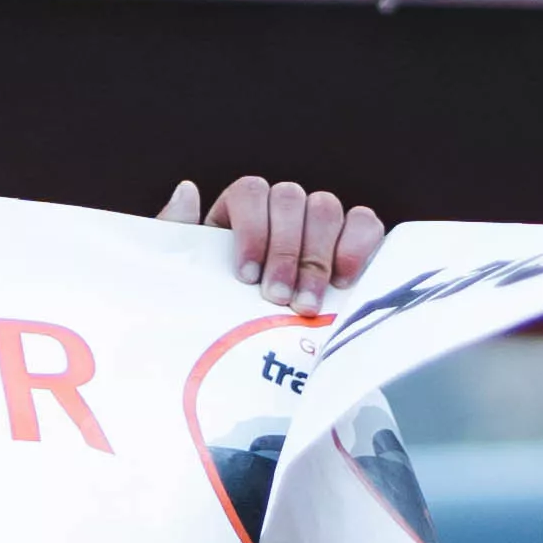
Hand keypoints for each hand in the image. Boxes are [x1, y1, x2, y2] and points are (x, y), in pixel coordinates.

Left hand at [165, 173, 379, 310]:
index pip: (251, 192)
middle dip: (285, 252)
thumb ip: (177, 234)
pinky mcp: (353, 240)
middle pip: (291, 198)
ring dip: (317, 258)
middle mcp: (282, 209)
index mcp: (241, 211)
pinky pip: (364, 223)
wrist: (247, 350)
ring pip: (326, 208)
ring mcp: (320, 221)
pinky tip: (343, 281)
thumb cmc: (216, 307)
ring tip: (306, 304)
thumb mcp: (188, 277)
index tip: (247, 277)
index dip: (252, 230)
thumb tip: (186, 191)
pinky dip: (357, 246)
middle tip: (278, 299)